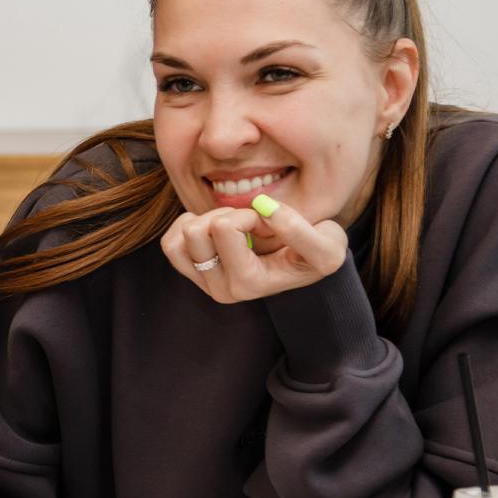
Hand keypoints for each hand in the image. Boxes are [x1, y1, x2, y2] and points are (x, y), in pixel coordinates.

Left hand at [159, 198, 347, 304]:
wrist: (305, 265)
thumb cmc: (315, 254)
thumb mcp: (327, 246)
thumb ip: (300, 230)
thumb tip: (264, 207)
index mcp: (248, 284)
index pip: (224, 228)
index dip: (249, 215)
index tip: (269, 227)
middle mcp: (222, 290)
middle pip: (196, 230)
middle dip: (227, 215)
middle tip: (252, 226)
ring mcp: (204, 282)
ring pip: (182, 236)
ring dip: (209, 220)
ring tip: (237, 228)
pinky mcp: (192, 272)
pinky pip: (170, 242)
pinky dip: (189, 226)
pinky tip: (215, 228)